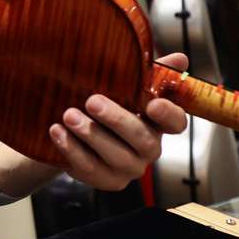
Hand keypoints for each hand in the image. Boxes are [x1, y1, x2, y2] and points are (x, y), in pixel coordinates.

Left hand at [48, 52, 189, 190]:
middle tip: (92, 101)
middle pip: (143, 140)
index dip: (169, 115)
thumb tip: (180, 58)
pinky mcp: (107, 181)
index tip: (153, 104)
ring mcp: (130, 168)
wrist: (76, 130)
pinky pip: (90, 169)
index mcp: (158, 124)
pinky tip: (58, 132)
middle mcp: (149, 149)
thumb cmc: (109, 104)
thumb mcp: (127, 84)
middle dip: (116, 120)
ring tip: (69, 115)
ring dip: (90, 134)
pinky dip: (72, 149)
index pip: (176, 123)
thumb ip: (151, 72)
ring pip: (115, 156)